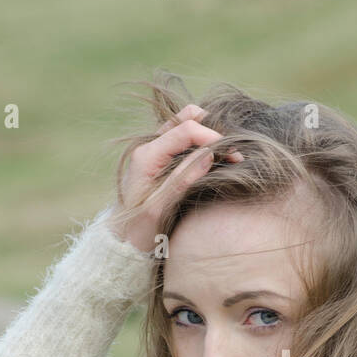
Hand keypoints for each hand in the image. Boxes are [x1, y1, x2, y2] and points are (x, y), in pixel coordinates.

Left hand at [107, 104, 243, 253]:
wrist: (122, 239)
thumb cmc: (139, 228)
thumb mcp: (160, 208)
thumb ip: (182, 179)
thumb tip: (209, 155)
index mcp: (147, 155)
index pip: (186, 130)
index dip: (213, 138)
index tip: (234, 157)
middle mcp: (150, 146)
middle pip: (187, 117)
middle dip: (213, 130)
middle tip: (231, 154)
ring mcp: (155, 149)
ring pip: (187, 125)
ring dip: (209, 136)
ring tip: (226, 158)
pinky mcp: (162, 157)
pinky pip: (185, 140)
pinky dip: (203, 144)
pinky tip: (215, 163)